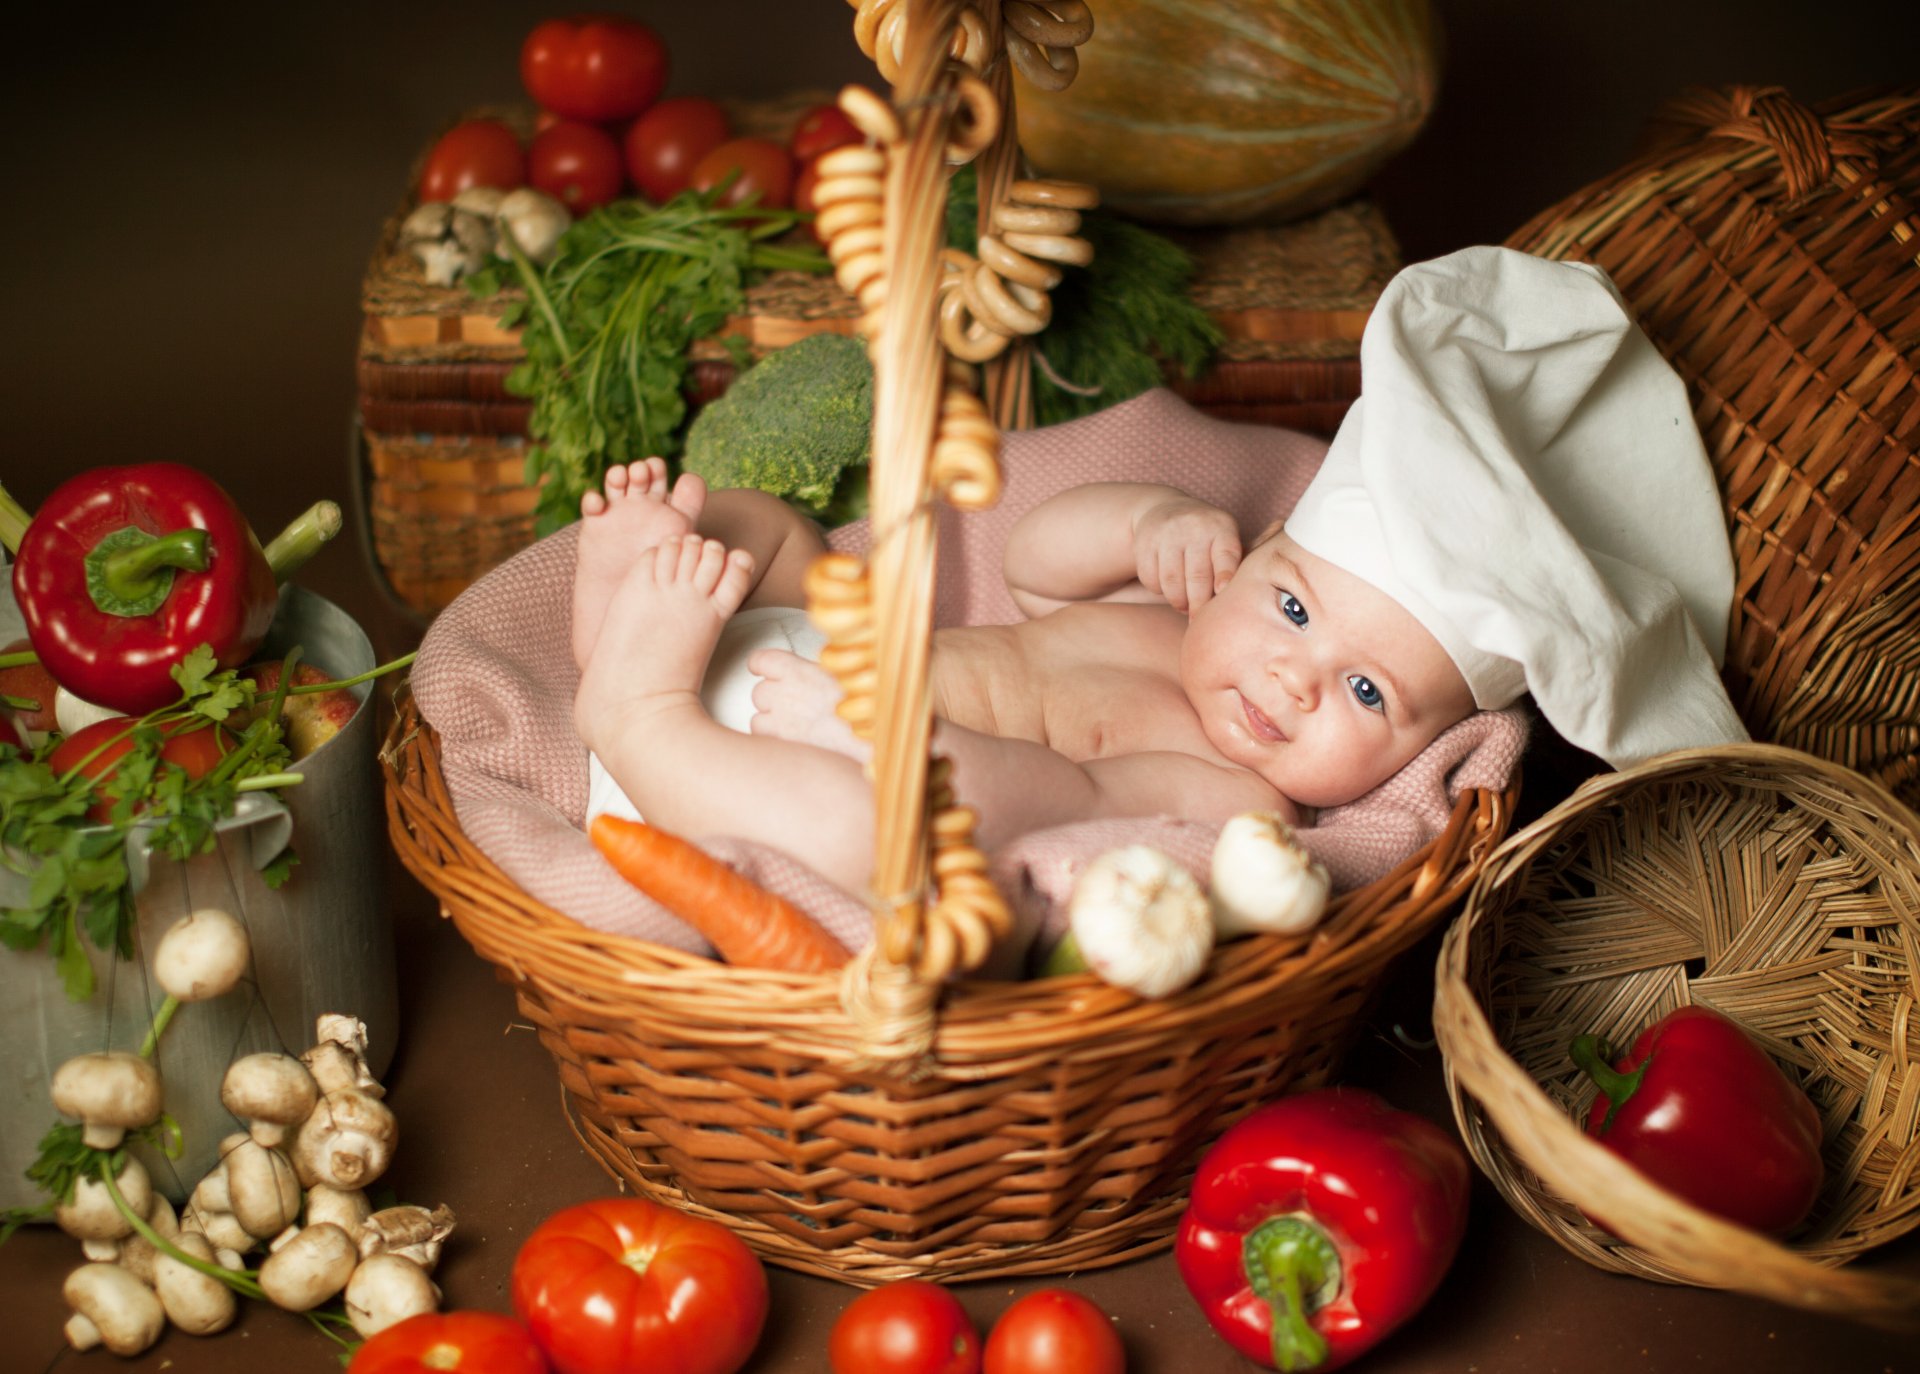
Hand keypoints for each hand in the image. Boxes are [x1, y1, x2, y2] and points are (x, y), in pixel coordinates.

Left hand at [747, 649, 870, 762]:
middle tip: (795, 707)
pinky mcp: (779, 745)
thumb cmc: (861, 712)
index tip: (765, 671)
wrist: (868, 741)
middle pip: (759, 692)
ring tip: (799, 729)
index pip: (761, 661)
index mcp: (798, 671)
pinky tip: (796, 744)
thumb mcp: (841, 679)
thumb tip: (811, 675)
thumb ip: (816, 675)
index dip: (763, 667)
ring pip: (758, 720)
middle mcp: (783, 694)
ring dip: (772, 724)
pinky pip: (765, 742)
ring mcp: (778, 721)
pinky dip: (775, 743)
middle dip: (773, 700)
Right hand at [1132, 496, 1241, 612]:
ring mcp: (1168, 533)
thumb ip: (1232, 568)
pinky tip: (1166, 587)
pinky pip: (1150, 578)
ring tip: (1183, 605)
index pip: (1225, 555)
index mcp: (1221, 528)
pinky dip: (1158, 590)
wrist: (1165, 509)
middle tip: (1198, 619)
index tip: (1222, 592)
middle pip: (1197, 577)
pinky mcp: (1145, 542)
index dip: (1225, 576)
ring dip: (1178, 601)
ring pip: (1171, 581)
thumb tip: (1232, 608)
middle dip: (1198, 605)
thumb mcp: (1223, 540)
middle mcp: (1195, 527)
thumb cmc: (1205, 538)